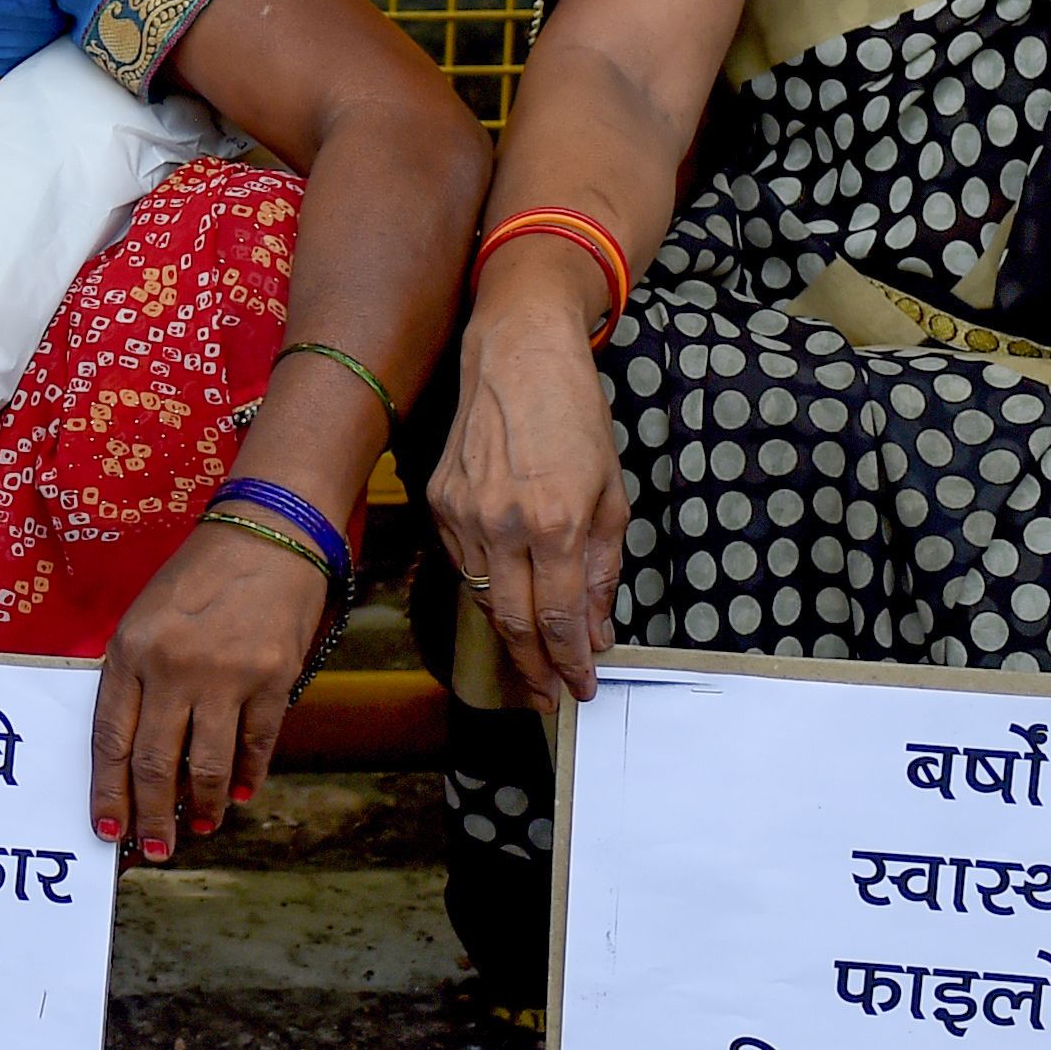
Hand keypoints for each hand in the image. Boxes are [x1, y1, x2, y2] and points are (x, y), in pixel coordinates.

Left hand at [92, 522, 322, 859]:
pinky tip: (237, 795)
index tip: (108, 828)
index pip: (110, 739)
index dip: (109, 791)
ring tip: (196, 829)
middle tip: (153, 849)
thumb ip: (134, 679)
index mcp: (130, 651)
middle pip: (154, 762)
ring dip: (200, 807)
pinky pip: (256, 744)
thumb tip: (134, 755)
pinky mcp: (274, 678)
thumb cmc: (198, 579)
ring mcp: (226, 674)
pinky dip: (246, 776)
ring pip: (206, 765)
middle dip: (151, 816)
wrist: (268, 534)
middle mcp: (173, 667)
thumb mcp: (145, 619)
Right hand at [426, 299, 628, 713]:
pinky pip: (462, 564)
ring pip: (482, 599)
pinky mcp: (438, 502)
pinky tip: (506, 598)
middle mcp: (503, 524)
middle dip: (534, 668)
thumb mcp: (612, 491)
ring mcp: (463, 513)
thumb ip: (604, 566)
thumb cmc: (575, 414)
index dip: (570, 662)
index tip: (581, 688)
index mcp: (557, 521)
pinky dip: (486, 589)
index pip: (559, 617)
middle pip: (513, 622)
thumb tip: (599, 628)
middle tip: (550, 697)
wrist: (517, 352)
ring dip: (510, 636)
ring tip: (532, 660)